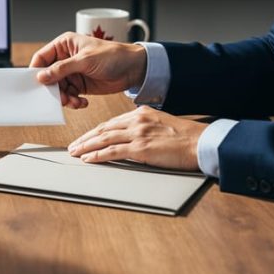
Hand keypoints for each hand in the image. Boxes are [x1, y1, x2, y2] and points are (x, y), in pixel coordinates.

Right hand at [29, 32, 147, 108]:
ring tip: (74, 102)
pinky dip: (73, 101)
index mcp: (64, 45)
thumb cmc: (113, 55)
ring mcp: (73, 73)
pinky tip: (82, 102)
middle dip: (52, 89)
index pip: (42, 57)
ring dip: (64, 98)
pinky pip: (69, 95)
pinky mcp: (80, 85)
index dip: (37, 70)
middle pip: (48, 76)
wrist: (134, 69)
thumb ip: (62, 69)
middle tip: (59, 98)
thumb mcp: (85, 60)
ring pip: (58, 88)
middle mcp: (66, 58)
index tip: (36, 84)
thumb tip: (42, 76)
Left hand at [68, 106, 206, 170]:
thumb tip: (131, 136)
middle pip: (103, 129)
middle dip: (85, 138)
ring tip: (75, 152)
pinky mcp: (141, 148)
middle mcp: (136, 121)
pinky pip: (112, 152)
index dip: (95, 131)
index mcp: (141, 114)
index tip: (85, 137)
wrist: (201, 142)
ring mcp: (138, 134)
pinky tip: (88, 159)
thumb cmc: (186, 137)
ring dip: (86, 146)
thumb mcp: (161, 123)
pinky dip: (97, 156)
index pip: (111, 123)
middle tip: (73, 145)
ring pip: (104, 139)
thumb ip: (144, 126)